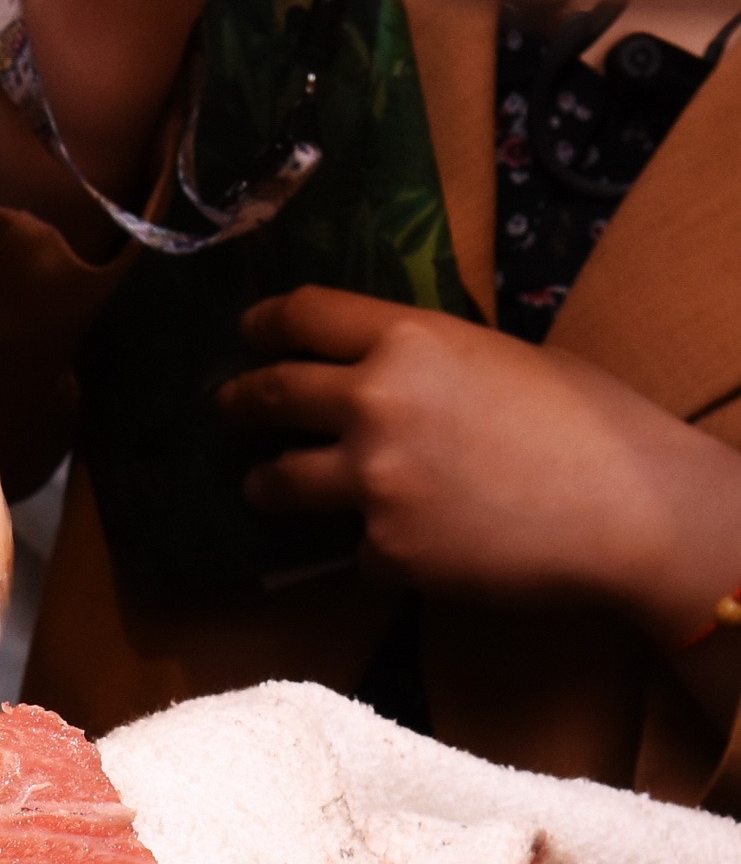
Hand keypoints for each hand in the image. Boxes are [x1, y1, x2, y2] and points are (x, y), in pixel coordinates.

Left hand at [226, 288, 740, 643]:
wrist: (631, 511)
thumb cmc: (590, 423)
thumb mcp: (501, 357)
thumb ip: (428, 360)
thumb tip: (385, 368)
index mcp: (408, 339)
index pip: (301, 315)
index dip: (264, 324)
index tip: (249, 333)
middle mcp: (372, 402)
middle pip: (267, 395)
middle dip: (240, 402)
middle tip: (233, 407)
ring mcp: (370, 480)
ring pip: (277, 480)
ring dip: (267, 482)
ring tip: (270, 485)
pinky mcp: (384, 548)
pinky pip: (355, 547)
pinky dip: (376, 547)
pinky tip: (419, 543)